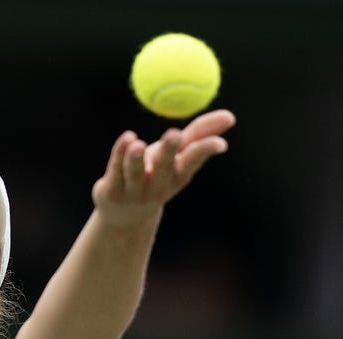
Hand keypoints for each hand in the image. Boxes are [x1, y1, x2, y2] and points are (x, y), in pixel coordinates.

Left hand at [92, 109, 235, 229]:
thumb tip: (231, 117)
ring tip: (137, 144)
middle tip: (173, 134)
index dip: (204, 151)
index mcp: (177, 176)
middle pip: (163, 167)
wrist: (124, 218)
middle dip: (168, 152)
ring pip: (134, 172)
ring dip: (135, 158)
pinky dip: (118, 153)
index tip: (219, 144)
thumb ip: (200, 134)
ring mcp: (133, 190)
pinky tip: (126, 138)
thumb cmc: (155, 176)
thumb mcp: (178, 158)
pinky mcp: (111, 191)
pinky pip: (114, 169)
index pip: (192, 161)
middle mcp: (157, 185)